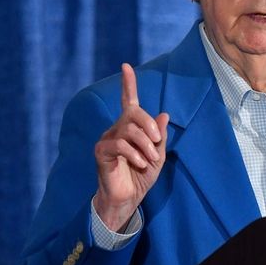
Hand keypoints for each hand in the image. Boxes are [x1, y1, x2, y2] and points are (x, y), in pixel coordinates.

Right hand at [93, 63, 168, 230]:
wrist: (127, 199)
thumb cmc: (141, 177)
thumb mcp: (157, 156)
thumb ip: (160, 136)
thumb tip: (164, 114)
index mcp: (130, 127)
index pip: (128, 101)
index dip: (128, 84)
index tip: (126, 66)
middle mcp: (116, 129)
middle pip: (133, 112)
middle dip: (149, 124)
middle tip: (157, 141)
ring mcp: (107, 139)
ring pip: (128, 129)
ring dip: (145, 144)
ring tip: (149, 159)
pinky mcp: (101, 152)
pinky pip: (119, 144)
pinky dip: (134, 154)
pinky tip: (139, 164)